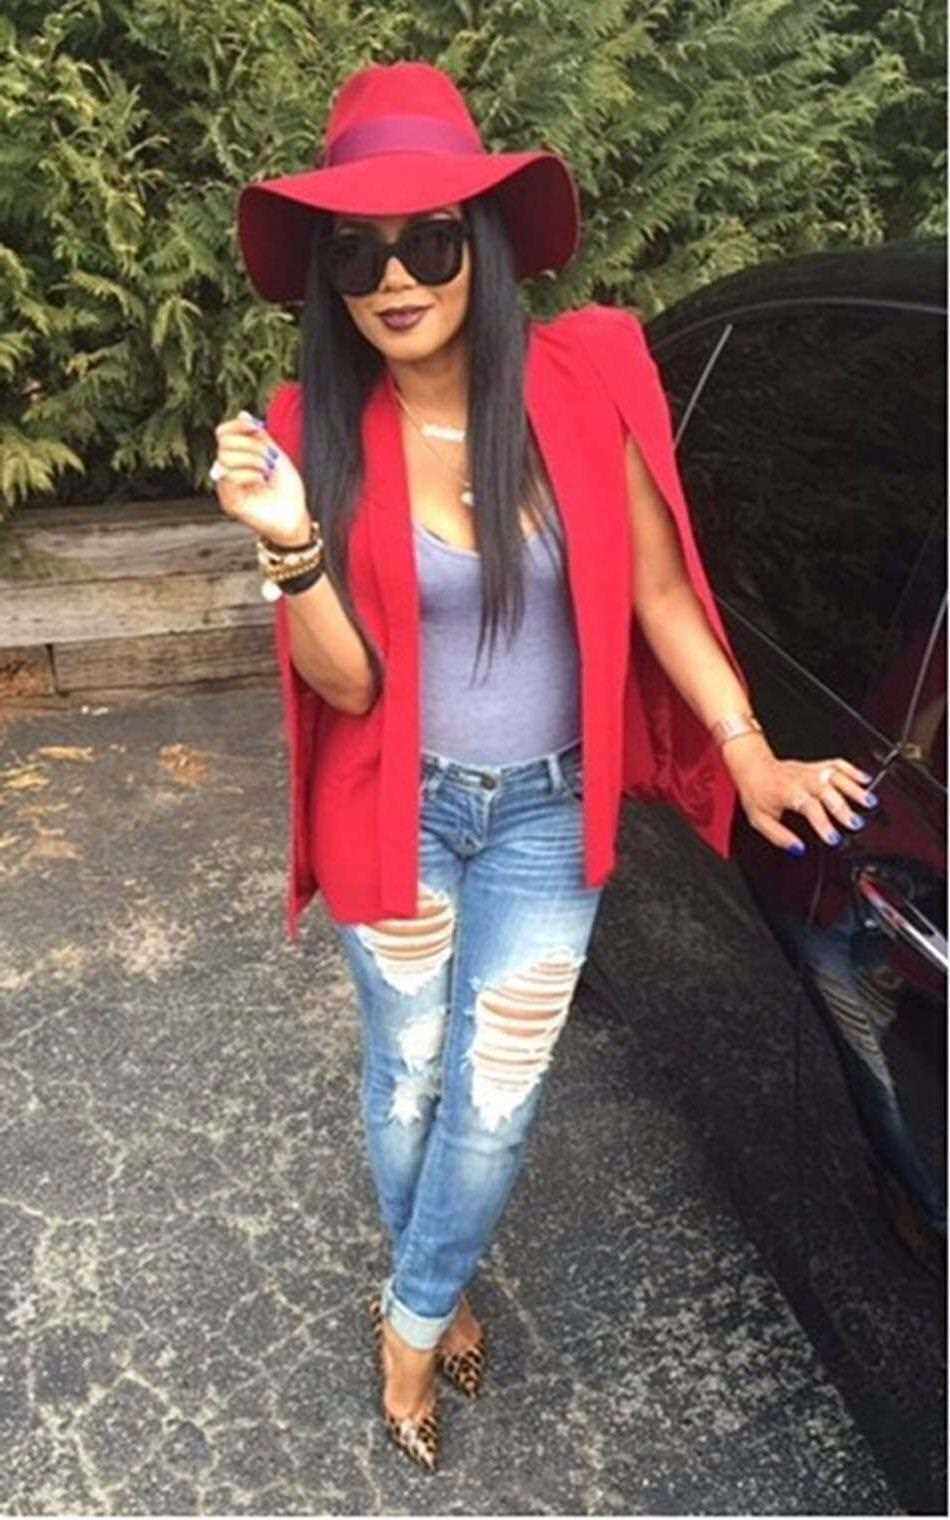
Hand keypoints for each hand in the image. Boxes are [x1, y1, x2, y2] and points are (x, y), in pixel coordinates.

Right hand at [211, 410, 310, 546]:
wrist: (295, 517)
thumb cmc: (287, 490)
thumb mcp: (275, 455)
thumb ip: (259, 436)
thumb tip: (243, 413)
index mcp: (236, 459)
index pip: (223, 433)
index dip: (238, 426)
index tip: (257, 427)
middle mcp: (227, 472)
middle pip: (224, 442)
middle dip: (251, 445)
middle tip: (269, 459)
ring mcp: (226, 487)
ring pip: (225, 457)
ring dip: (252, 460)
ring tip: (266, 472)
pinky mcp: (228, 501)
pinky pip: (228, 476)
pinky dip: (248, 474)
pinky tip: (260, 482)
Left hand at [722, 735, 877, 853]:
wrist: (753, 766)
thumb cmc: (757, 792)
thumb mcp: (759, 820)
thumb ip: (779, 836)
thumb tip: (798, 849)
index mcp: (787, 792)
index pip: (809, 807)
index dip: (823, 823)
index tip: (833, 838)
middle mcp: (801, 779)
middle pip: (827, 790)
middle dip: (843, 807)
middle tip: (856, 823)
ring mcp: (810, 771)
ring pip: (836, 775)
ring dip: (854, 788)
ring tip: (870, 801)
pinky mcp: (816, 765)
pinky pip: (836, 763)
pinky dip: (852, 770)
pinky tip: (866, 780)